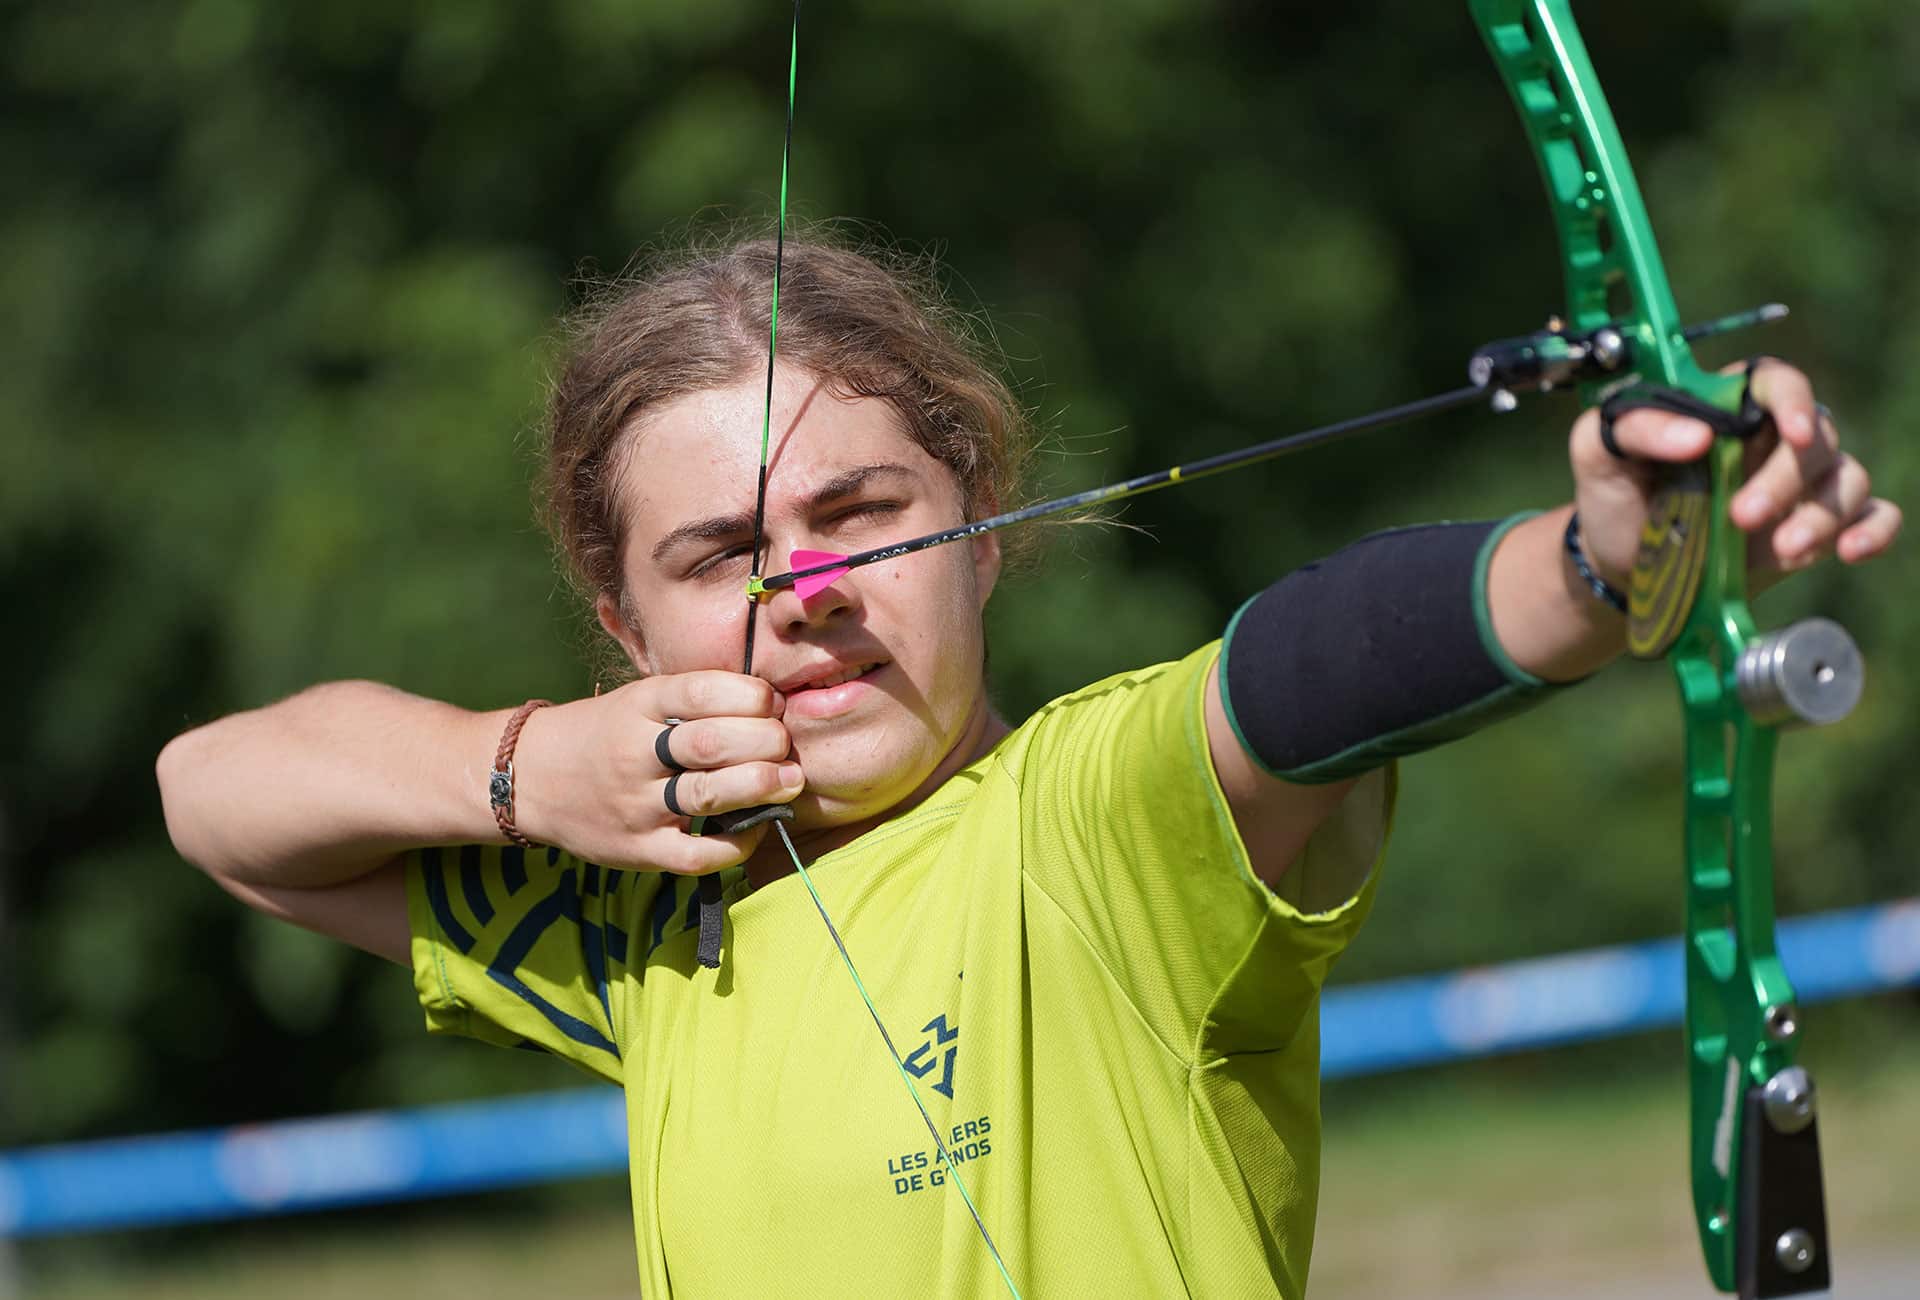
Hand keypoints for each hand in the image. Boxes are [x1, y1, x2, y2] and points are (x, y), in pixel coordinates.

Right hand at [509, 672, 801, 873]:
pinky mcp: (638, 851)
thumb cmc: (603, 734)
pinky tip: (759, 825)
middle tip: (784, 743)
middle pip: (710, 743)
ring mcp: (634, 806)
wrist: (528, 779)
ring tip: (790, 778)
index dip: (750, 695)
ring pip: (708, 795)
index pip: (701, 692)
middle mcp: (633, 753)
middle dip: (764, 741)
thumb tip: (771, 705)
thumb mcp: (637, 700)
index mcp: (637, 706)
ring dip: (760, 785)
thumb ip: (693, 701)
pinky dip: (738, 843)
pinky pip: (699, 855)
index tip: (771, 702)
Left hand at [1567, 358, 1900, 593]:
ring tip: (1782, 551)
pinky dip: (1872, 531)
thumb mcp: (1598, 452)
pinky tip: (1849, 552)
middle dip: (1786, 480)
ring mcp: (1800, 484)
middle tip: (1742, 517)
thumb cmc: (1615, 494)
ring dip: (1822, 516)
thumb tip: (1696, 436)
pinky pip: (1871, 515)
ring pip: (1845, 480)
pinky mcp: (1814, 527)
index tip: (1792, 432)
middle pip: (1816, 438)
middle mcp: (1773, 439)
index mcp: (1727, 407)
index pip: (1777, 381)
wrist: (1622, 563)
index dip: (1794, 400)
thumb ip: (1635, 427)